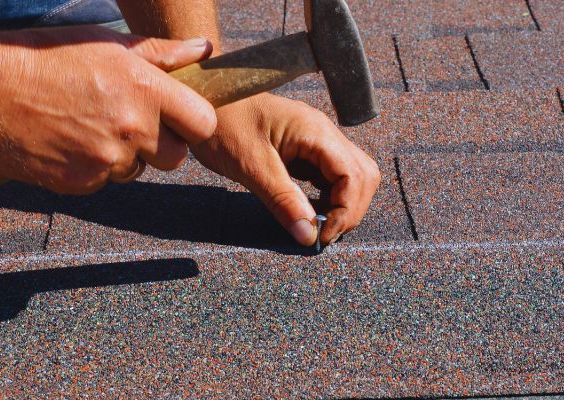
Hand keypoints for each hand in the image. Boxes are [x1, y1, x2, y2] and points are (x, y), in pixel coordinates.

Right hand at [0, 25, 215, 193]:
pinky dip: (96, 168)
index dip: (193, 123)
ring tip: (93, 127)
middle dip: (162, 144)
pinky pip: (106, 181)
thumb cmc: (48, 57)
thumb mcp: (108, 44)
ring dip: (126, 156)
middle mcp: (132, 128)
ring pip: (140, 171)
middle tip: (133, 124)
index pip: (203, 124)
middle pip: (177, 157)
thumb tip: (203, 50)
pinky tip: (73, 142)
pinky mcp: (82, 182)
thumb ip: (162, 54)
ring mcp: (107, 160)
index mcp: (145, 90)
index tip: (179, 118)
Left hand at [190, 93, 380, 246]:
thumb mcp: (251, 166)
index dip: (347, 211)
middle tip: (322, 233)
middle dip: (350, 210)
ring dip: (342, 205)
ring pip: (352, 177)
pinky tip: (309, 210)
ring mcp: (317, 140)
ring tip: (316, 225)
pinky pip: (331, 176)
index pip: (355, 176)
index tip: (322, 236)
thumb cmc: (222, 124)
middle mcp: (324, 134)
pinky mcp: (306, 149)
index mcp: (315, 132)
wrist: (200, 101)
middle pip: (363, 176)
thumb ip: (283, 201)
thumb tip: (309, 236)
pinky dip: (328, 198)